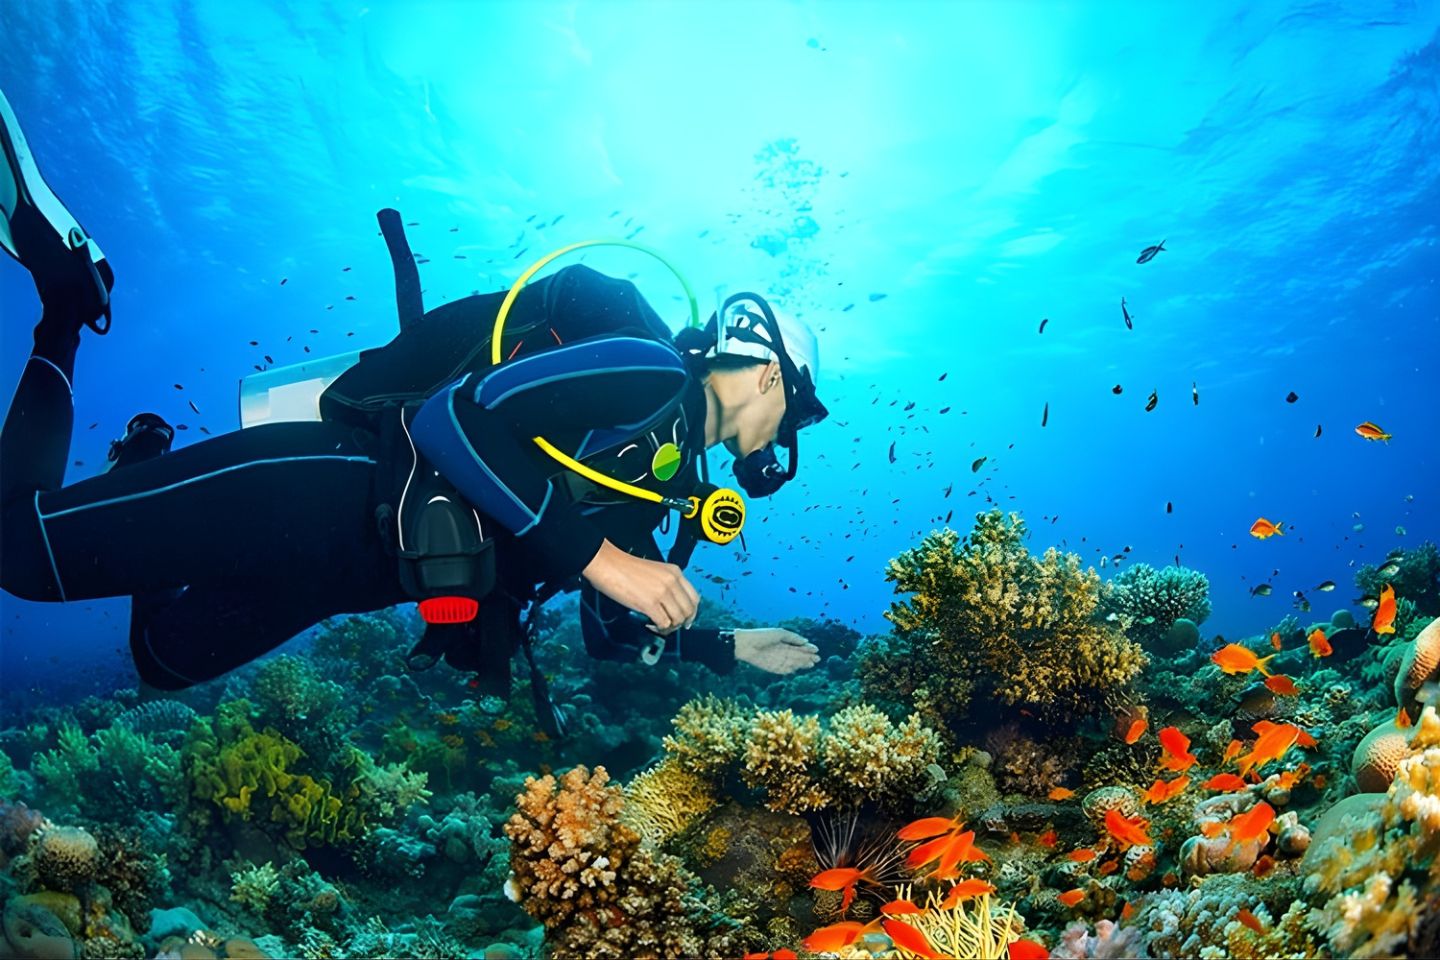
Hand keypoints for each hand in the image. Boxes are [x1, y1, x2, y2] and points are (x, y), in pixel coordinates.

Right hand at [581, 539, 699, 634]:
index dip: (691, 612)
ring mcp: (662, 593)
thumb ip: (667, 585)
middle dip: (681, 622)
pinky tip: (650, 625)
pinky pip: (663, 623)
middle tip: (671, 627)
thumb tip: (672, 605)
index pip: (694, 597)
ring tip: (659, 626)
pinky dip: (659, 629)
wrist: (608, 564)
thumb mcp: (655, 571)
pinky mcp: (650, 604)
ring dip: (670, 627)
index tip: (686, 620)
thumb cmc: (625, 568)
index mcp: (675, 572)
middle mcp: (672, 582)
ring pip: (678, 619)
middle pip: (688, 610)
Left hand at [734, 628, 819, 674]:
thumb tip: (806, 641)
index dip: (807, 649)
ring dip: (802, 664)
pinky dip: (790, 669)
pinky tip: (797, 669)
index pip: (798, 647)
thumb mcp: (780, 633)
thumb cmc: (761, 636)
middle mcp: (781, 652)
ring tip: (811, 664)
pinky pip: (783, 670)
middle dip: (807, 657)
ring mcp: (777, 660)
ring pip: (792, 663)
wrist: (745, 644)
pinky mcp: (772, 668)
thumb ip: (793, 638)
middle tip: (817, 659)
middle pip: (797, 656)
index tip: (816, 650)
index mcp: (783, 642)